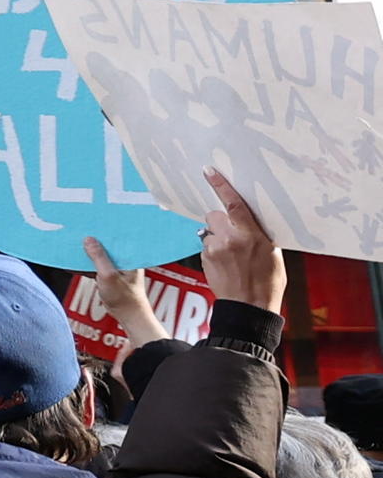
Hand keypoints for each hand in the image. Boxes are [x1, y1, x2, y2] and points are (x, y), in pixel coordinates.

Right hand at [78, 236, 164, 350]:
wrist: (129, 317)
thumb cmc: (124, 298)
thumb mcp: (108, 276)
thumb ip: (98, 257)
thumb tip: (88, 240)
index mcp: (131, 256)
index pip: (117, 237)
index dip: (103, 229)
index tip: (89, 222)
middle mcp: (126, 259)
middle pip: (106, 245)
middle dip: (92, 240)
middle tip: (76, 231)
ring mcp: (117, 267)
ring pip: (99, 255)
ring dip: (86, 253)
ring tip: (70, 245)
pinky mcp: (109, 275)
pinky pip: (94, 265)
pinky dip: (84, 264)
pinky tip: (70, 263)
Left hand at [200, 172, 286, 320]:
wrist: (250, 306)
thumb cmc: (268, 281)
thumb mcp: (272, 253)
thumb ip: (257, 234)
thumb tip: (248, 221)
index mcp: (251, 235)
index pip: (233, 204)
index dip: (221, 186)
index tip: (209, 171)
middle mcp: (230, 239)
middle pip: (215, 215)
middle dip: (221, 221)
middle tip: (233, 234)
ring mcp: (214, 249)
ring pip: (210, 231)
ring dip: (218, 237)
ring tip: (232, 255)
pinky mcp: (205, 258)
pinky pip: (207, 245)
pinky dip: (214, 250)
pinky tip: (226, 263)